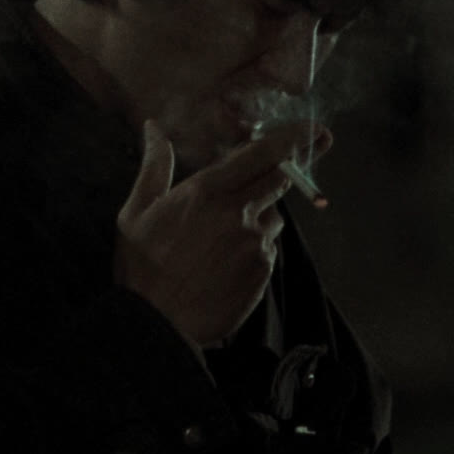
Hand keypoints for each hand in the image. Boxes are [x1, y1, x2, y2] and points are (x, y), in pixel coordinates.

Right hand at [113, 120, 328, 348]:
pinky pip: (269, 249)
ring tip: (221, 243)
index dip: (294, 137)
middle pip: (279, 179)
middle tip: (255, 188)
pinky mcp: (263, 270)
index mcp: (206, 191)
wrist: (157, 325)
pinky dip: (255, 250)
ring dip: (258, 218)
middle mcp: (237, 211)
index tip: (316, 129)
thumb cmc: (141, 268)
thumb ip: (154, 166)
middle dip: (278, 175)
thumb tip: (153, 129)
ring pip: (273, 216)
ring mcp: (254, 242)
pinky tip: (225, 266)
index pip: (263, 152)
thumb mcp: (137, 212)